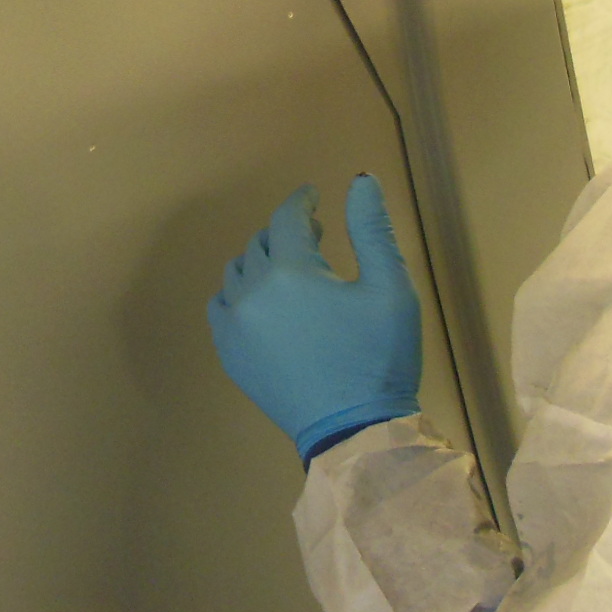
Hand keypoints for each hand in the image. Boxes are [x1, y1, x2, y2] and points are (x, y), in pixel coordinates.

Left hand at [207, 176, 421, 463]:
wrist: (354, 431)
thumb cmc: (378, 357)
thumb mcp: (391, 288)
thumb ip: (372, 229)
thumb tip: (361, 179)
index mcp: (291, 271)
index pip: (288, 217)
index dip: (302, 201)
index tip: (314, 198)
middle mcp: (252, 291)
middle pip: (262, 243)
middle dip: (287, 233)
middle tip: (314, 237)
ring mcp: (235, 326)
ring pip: (237, 272)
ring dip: (261, 261)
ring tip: (290, 270)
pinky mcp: (230, 355)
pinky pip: (221, 307)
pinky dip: (238, 294)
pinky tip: (262, 302)